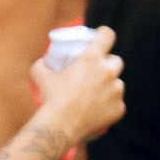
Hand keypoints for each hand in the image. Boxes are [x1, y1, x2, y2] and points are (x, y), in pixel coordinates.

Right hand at [33, 27, 124, 142]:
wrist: (60, 126)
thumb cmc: (50, 98)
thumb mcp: (40, 75)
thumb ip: (42, 64)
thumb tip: (43, 61)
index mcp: (92, 58)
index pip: (107, 35)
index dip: (105, 34)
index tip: (102, 36)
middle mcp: (108, 72)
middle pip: (116, 61)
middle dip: (108, 64)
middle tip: (97, 71)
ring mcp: (116, 91)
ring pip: (118, 84)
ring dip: (110, 86)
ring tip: (95, 95)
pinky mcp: (119, 108)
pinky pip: (117, 103)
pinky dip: (110, 106)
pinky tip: (98, 111)